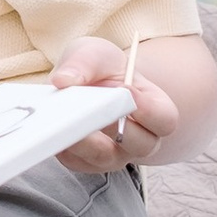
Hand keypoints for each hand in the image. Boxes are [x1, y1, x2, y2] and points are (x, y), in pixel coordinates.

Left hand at [49, 37, 177, 173]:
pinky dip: (64, 147)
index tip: (126, 91)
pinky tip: (51, 130)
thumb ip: (84, 62)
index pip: (164, 119)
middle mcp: (140, 139)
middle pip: (140, 145)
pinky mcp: (85, 163)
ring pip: (105, 158)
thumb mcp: (96, 54)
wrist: (84, 85)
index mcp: (155, 110)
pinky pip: (77, 162)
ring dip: (86, 142)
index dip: (149, 110)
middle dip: (117, 128)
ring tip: (66, 123)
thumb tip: (64, 81)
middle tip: (95, 111)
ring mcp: (114, 155)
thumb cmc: (101, 69)